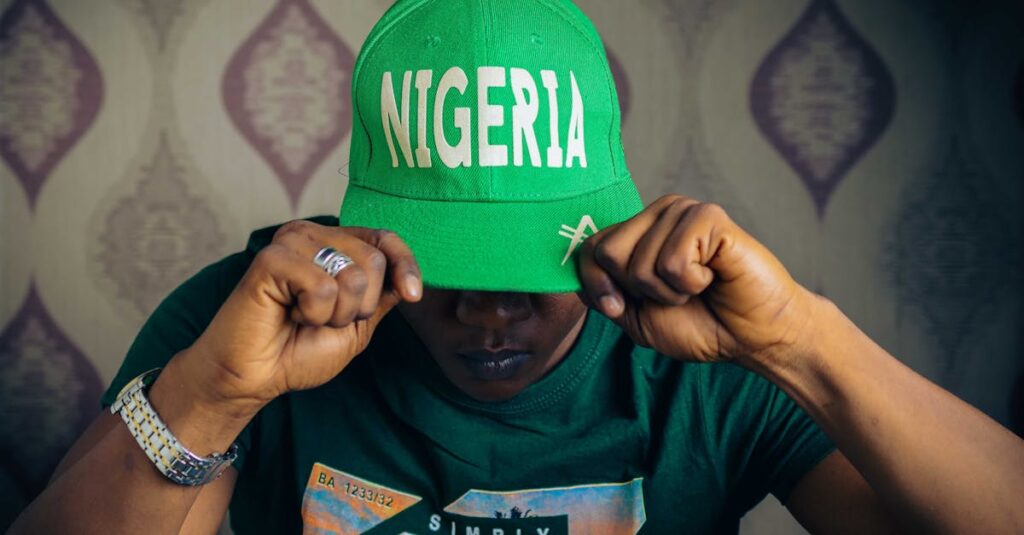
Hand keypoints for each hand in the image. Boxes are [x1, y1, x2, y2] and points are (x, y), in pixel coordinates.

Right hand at [175, 221, 421, 413]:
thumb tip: (411, 278)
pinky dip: (313, 312)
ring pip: (351, 274)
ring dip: (335, 314)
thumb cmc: (298, 351)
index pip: (384, 239)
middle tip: (324, 319)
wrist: (255, 377)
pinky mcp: (272, 258)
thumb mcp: (357, 326)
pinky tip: (288, 314)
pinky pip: (322, 286)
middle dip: (359, 305)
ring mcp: (292, 242)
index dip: (405, 264)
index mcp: (335, 246)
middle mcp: (314, 236)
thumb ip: (380, 297)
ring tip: (304, 317)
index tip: (413, 295)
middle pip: (374, 260)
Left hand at [576, 195, 814, 363]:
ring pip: (640, 262)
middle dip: (638, 291)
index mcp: (637, 232)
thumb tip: (575, 272)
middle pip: (607, 253)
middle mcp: (656, 213)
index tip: (624, 307)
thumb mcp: (635, 318)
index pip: (588, 249)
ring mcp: (682, 210)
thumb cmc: (700, 324)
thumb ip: (603, 293)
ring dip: (670, 291)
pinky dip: (691, 283)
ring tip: (699, 286)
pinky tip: (713, 277)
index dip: (599, 288)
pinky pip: (673, 260)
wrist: (753, 337)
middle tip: (676, 293)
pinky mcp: (708, 216)